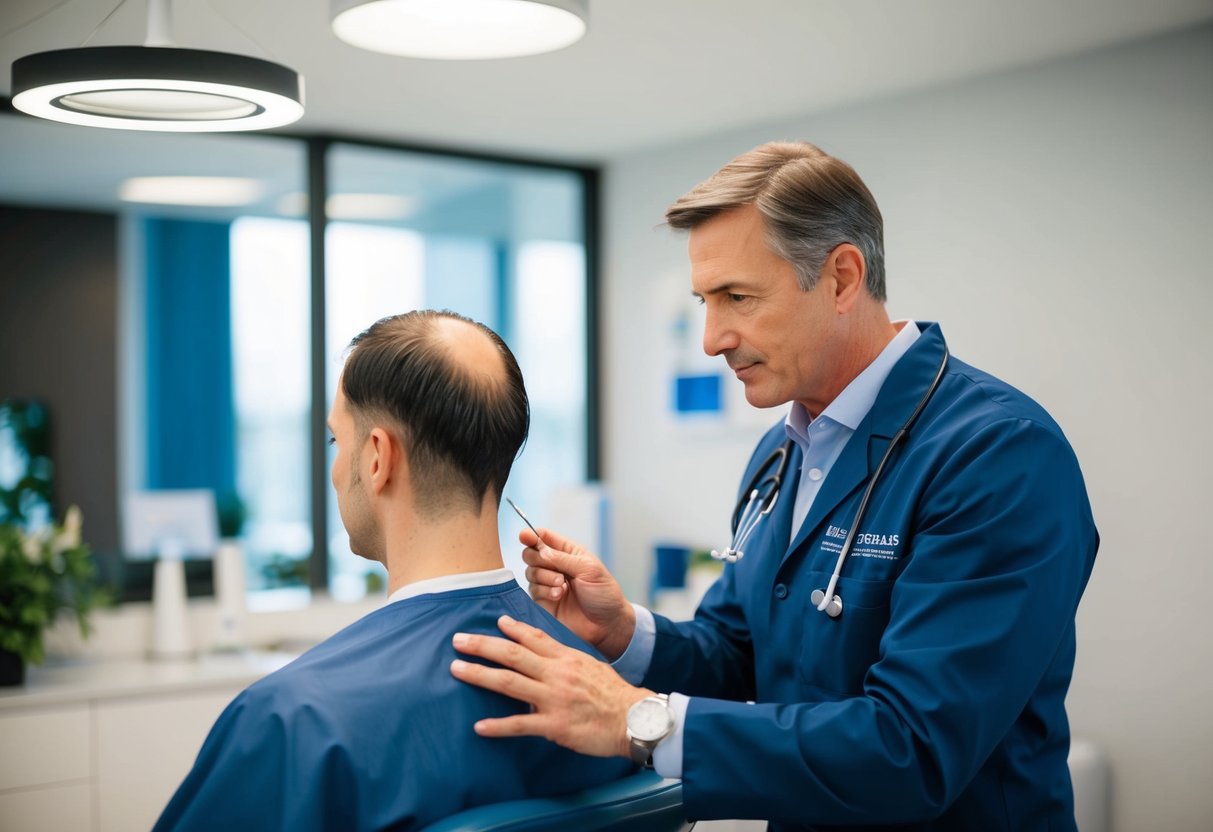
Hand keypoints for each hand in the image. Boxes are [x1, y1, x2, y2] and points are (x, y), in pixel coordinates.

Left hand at [450, 615, 650, 757]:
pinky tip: (478, 726)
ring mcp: (553, 698)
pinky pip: (520, 724)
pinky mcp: (554, 724)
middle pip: (512, 654)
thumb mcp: (592, 667)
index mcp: (567, 658)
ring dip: (479, 675)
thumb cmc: (615, 695)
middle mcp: (556, 673)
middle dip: (482, 646)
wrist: (634, 719)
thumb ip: (567, 662)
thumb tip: (549, 658)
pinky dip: (497, 725)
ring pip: (508, 683)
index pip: (535, 637)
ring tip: (456, 670)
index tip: (496, 621)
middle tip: (458, 640)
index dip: (512, 628)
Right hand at [521, 527, 635, 660]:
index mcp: (568, 553)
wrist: (606, 625)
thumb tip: (540, 550)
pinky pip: (533, 590)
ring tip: (563, 586)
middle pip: (531, 554)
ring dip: (545, 577)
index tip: (525, 536)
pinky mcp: (543, 602)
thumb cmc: (604, 594)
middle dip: (537, 558)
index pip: (544, 538)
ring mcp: (548, 584)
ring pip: (530, 572)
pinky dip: (545, 591)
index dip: (532, 535)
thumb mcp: (588, 569)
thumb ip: (562, 558)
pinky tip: (559, 596)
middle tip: (554, 567)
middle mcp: (556, 566)